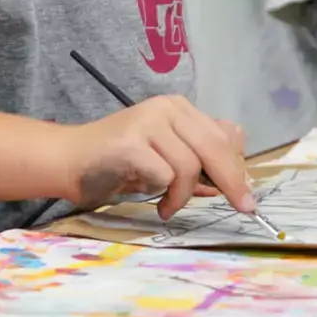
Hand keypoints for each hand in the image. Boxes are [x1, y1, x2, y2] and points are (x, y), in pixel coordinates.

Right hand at [60, 95, 255, 221]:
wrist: (71, 160)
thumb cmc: (120, 163)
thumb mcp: (166, 157)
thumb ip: (198, 161)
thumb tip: (240, 181)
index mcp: (179, 108)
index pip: (224, 135)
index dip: (238, 166)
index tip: (245, 194)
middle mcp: (166, 108)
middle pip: (216, 146)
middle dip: (232, 182)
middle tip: (243, 208)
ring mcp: (147, 122)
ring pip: (190, 166)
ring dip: (182, 195)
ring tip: (167, 206)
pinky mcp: (130, 142)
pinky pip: (164, 175)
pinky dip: (161, 193)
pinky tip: (152, 200)